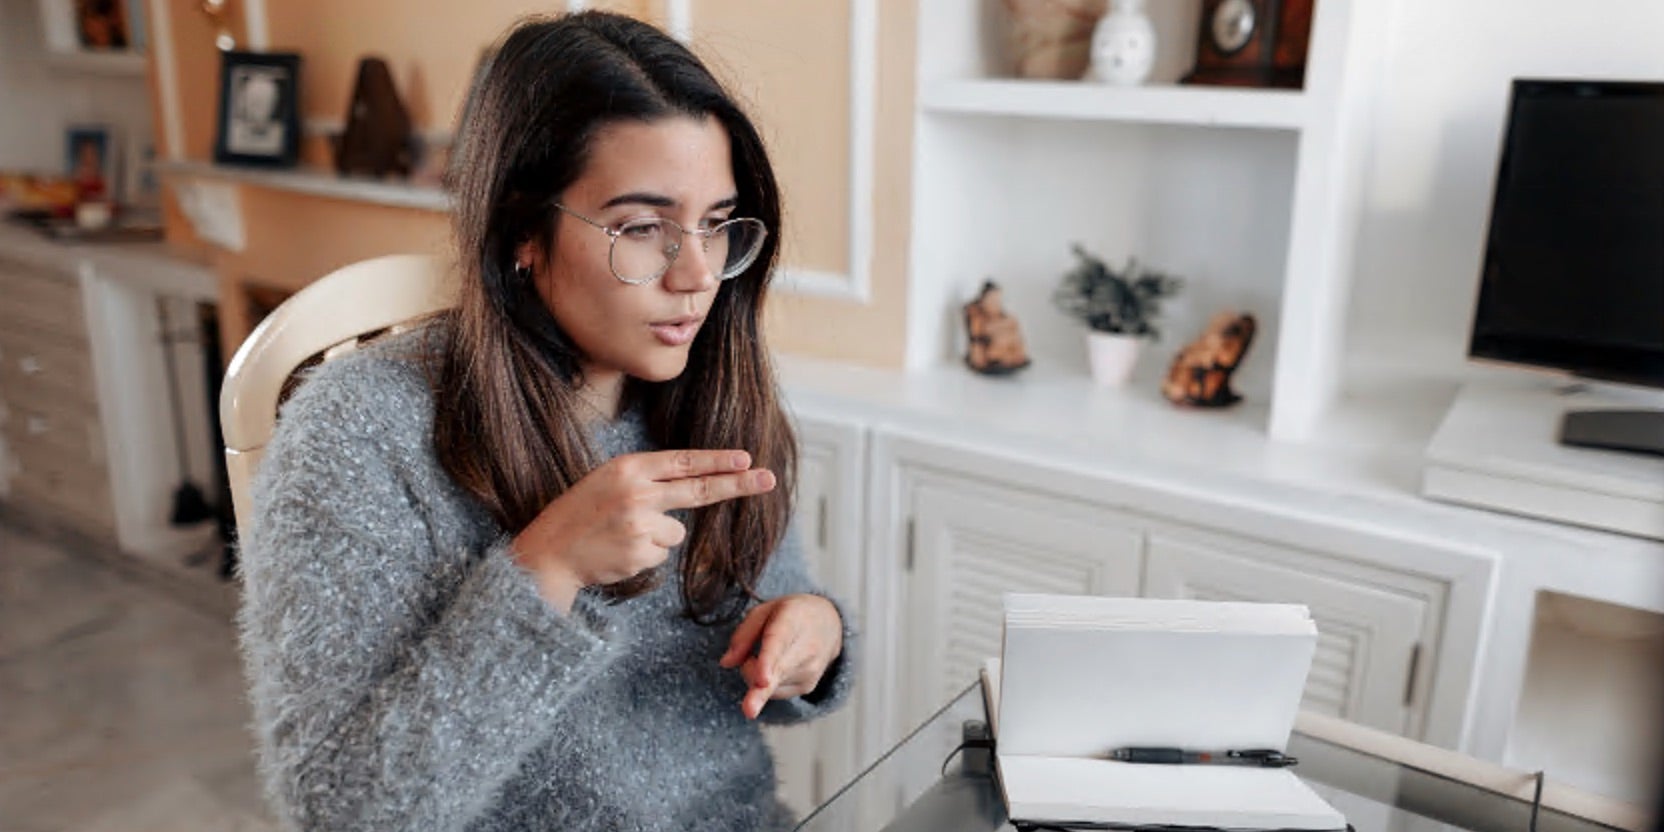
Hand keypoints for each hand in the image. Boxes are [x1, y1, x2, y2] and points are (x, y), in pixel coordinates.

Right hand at [511, 450, 776, 612]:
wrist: (547, 554)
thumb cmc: (578, 516)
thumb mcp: (606, 482)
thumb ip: (646, 479)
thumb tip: (695, 483)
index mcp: (627, 468)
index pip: (683, 462)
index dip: (717, 461)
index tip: (746, 458)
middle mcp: (637, 492)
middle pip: (699, 489)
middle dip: (738, 484)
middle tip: (768, 478)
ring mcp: (639, 524)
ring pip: (677, 532)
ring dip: (657, 537)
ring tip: (621, 537)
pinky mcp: (640, 553)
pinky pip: (662, 554)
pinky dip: (645, 556)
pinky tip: (618, 553)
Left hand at [719, 594, 843, 719]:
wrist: (830, 623)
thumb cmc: (791, 615)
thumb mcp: (765, 611)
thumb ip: (743, 635)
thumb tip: (726, 663)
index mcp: (792, 621)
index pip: (778, 644)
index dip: (768, 663)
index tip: (762, 681)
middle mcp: (806, 649)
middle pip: (777, 674)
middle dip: (760, 693)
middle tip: (748, 711)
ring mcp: (809, 671)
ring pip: (768, 685)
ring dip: (754, 675)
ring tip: (765, 652)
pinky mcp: (807, 687)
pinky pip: (774, 692)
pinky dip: (765, 682)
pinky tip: (775, 665)